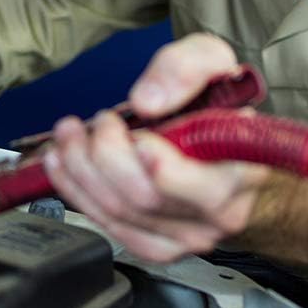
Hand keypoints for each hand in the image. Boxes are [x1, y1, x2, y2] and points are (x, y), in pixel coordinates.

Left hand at [43, 33, 269, 262]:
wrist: (225, 144)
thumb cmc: (222, 106)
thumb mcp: (215, 63)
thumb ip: (188, 68)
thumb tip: (147, 101)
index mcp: (243, 171)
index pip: (207, 189)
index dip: (166, 170)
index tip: (139, 140)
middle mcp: (219, 214)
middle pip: (147, 198)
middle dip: (106, 155)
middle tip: (101, 120)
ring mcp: (187, 235)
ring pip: (121, 213)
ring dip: (81, 171)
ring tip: (70, 135)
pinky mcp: (157, 244)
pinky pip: (110, 226)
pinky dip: (78, 192)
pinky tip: (64, 165)